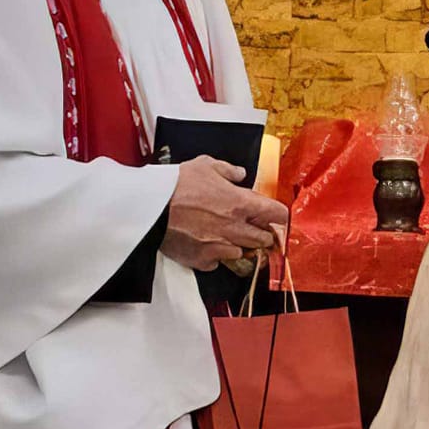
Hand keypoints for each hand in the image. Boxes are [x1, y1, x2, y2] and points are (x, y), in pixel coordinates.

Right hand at [161, 157, 290, 272]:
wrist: (150, 206)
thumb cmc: (176, 183)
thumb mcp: (204, 165)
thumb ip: (227, 170)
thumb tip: (241, 174)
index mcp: (240, 203)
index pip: (277, 213)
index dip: (278, 214)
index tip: (274, 215)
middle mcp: (235, 228)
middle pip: (265, 239)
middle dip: (262, 233)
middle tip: (251, 227)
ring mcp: (220, 247)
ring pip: (243, 253)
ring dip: (239, 246)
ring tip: (227, 236)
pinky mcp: (203, 260)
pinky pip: (217, 263)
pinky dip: (215, 256)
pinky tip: (206, 245)